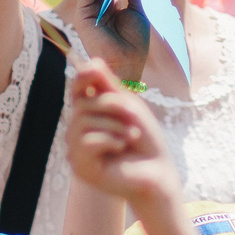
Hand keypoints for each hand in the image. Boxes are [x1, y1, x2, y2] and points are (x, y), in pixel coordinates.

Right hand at [65, 59, 181, 206]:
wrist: (157, 171)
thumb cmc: (146, 139)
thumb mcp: (128, 106)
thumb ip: (107, 86)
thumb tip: (88, 62)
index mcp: (91, 113)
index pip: (77, 89)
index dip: (82, 78)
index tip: (93, 72)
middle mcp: (78, 129)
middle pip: (82, 103)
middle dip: (113, 107)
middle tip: (133, 121)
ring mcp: (77, 148)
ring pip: (83, 121)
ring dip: (115, 126)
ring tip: (130, 137)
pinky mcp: (80, 166)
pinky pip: (86, 141)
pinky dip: (109, 141)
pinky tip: (120, 149)